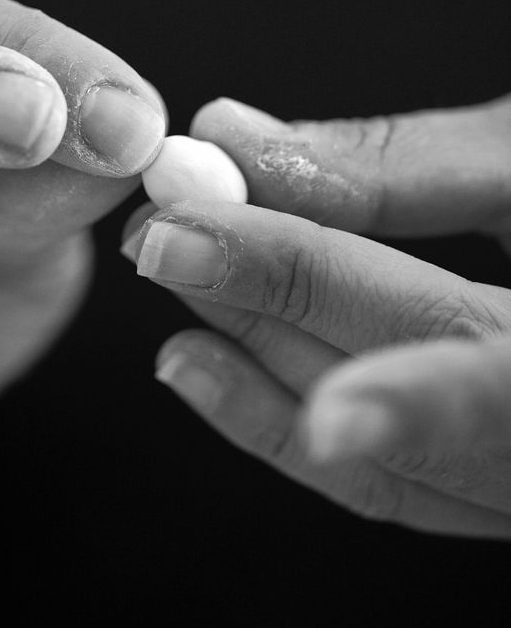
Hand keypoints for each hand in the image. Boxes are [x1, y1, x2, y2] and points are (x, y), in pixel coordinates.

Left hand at [122, 96, 510, 537]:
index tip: (189, 228)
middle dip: (276, 322)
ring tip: (178, 317)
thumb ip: (405, 165)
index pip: (462, 348)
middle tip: (165, 238)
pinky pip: (414, 488)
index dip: (312, 286)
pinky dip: (314, 428)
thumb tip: (240, 139)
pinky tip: (228, 370)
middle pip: (419, 418)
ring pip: (406, 481)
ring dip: (273, 392)